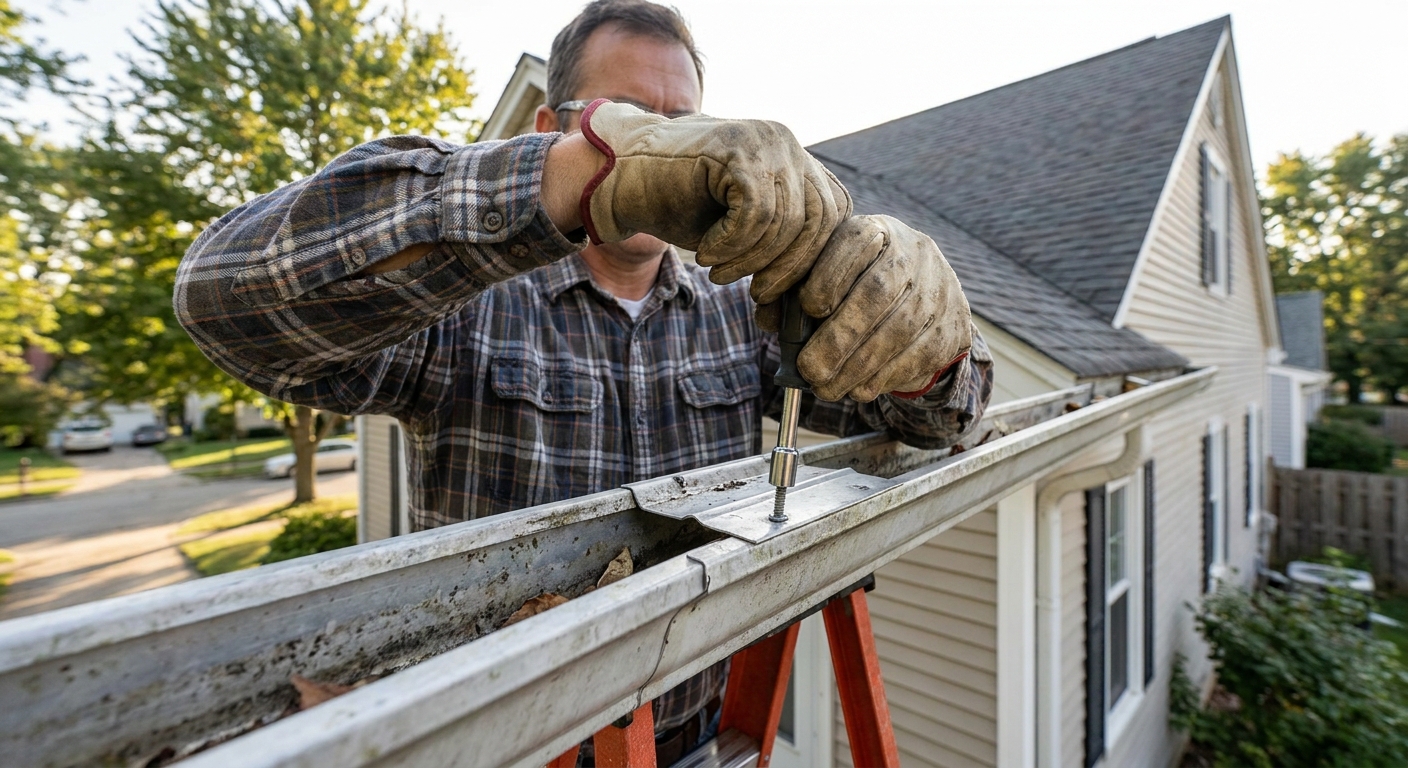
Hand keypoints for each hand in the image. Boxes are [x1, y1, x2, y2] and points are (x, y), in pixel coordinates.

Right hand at [578, 99, 850, 303]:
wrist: (616, 176)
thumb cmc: (676, 206)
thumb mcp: (741, 231)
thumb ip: (781, 246)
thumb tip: (815, 303)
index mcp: (793, 157)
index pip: (834, 212)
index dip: (812, 259)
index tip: (777, 290)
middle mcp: (785, 141)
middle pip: (820, 220)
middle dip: (789, 268)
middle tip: (756, 292)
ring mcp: (762, 139)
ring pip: (788, 221)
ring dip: (752, 260)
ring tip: (719, 270)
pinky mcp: (735, 149)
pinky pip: (756, 214)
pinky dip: (732, 245)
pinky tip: (707, 252)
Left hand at [796, 215, 971, 401]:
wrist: (928, 295)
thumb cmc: (858, 287)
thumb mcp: (829, 275)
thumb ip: (793, 292)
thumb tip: (767, 316)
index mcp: (876, 231)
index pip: (856, 241)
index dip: (830, 276)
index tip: (808, 306)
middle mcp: (914, 253)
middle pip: (878, 293)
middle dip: (839, 337)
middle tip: (810, 369)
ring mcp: (939, 290)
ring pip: (899, 330)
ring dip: (857, 366)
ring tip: (827, 388)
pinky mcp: (952, 327)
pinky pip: (918, 355)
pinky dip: (883, 378)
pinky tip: (859, 389)